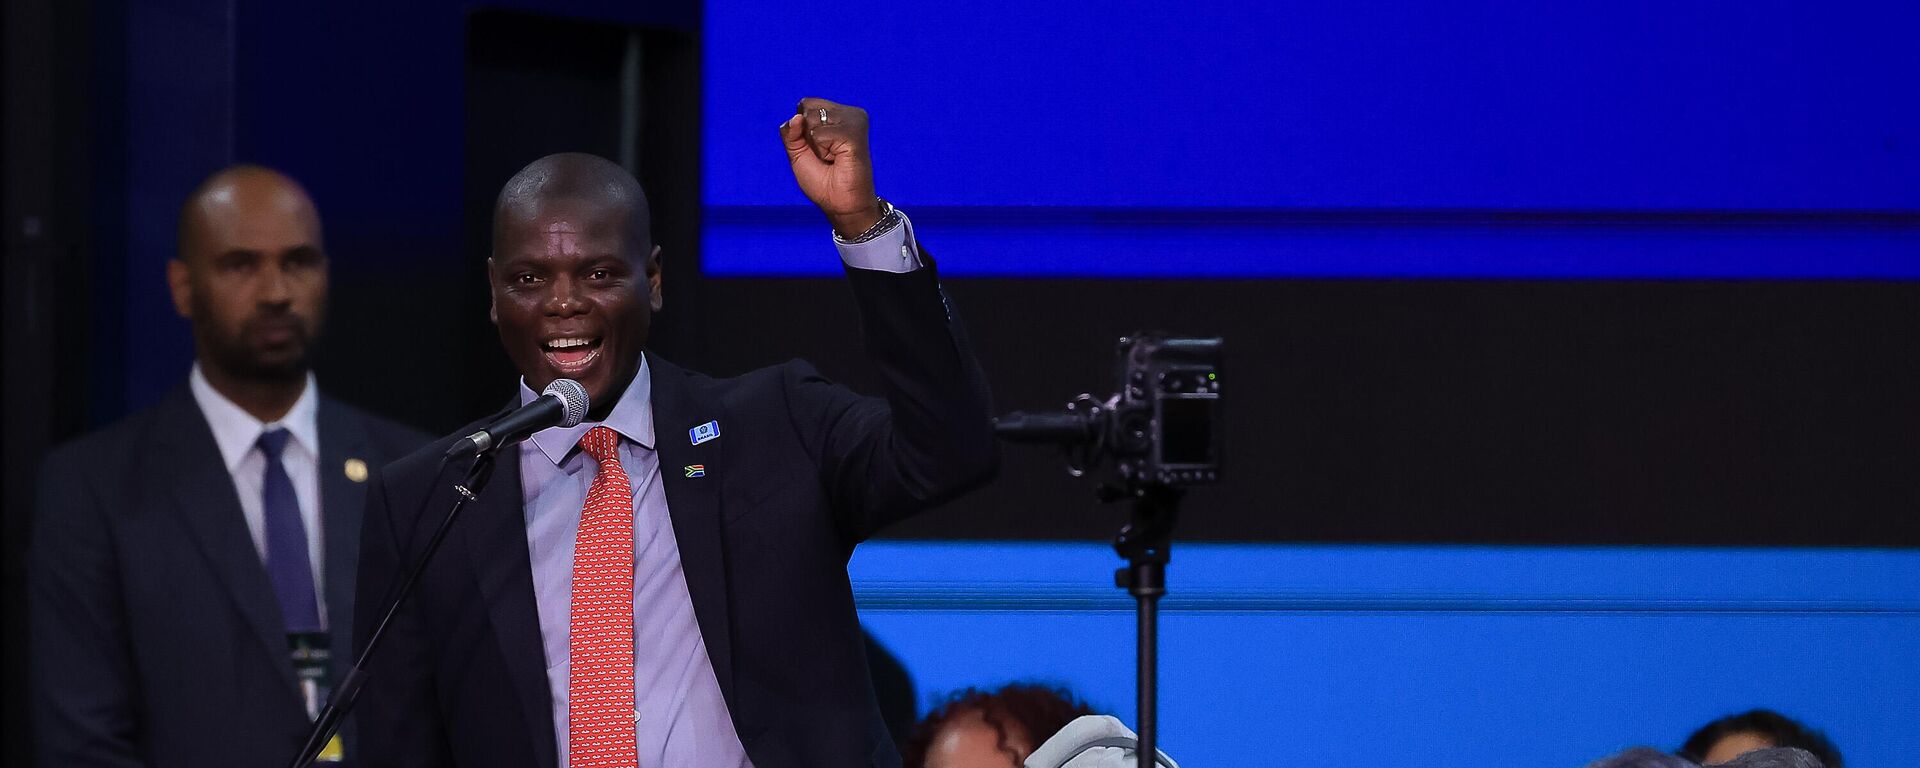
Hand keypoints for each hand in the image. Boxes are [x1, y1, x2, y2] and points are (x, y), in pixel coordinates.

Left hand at [781, 97, 881, 238]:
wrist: (840, 205)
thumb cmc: (823, 182)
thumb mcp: (797, 154)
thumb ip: (790, 133)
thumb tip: (796, 117)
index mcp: (838, 114)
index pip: (805, 104)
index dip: (801, 129)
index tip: (817, 150)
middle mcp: (848, 114)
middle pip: (808, 107)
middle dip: (807, 136)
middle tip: (826, 156)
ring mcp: (854, 121)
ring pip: (813, 117)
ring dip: (816, 144)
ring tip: (832, 157)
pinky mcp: (855, 133)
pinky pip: (820, 133)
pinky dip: (822, 149)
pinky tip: (837, 159)